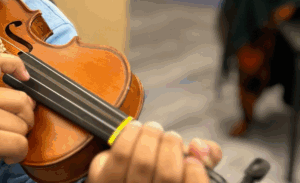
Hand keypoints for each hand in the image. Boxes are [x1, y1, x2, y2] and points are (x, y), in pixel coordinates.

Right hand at [0, 53, 35, 182]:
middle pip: (22, 101)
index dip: (16, 65)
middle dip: (25, 120)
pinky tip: (5, 157)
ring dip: (18, 142)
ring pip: (22, 126)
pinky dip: (17, 154)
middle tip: (13, 132)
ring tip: (2, 148)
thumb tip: (27, 104)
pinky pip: (19, 143)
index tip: (25, 78)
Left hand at [86, 121, 222, 182]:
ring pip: (143, 162)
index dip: (195, 172)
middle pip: (167, 174)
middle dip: (171, 145)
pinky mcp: (102, 181)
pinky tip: (134, 128)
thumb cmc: (157, 173)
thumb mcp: (184, 169)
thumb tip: (201, 146)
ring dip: (151, 137)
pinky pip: (119, 155)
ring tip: (153, 129)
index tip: (191, 158)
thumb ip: (204, 159)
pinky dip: (130, 136)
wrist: (121, 178)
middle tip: (170, 135)